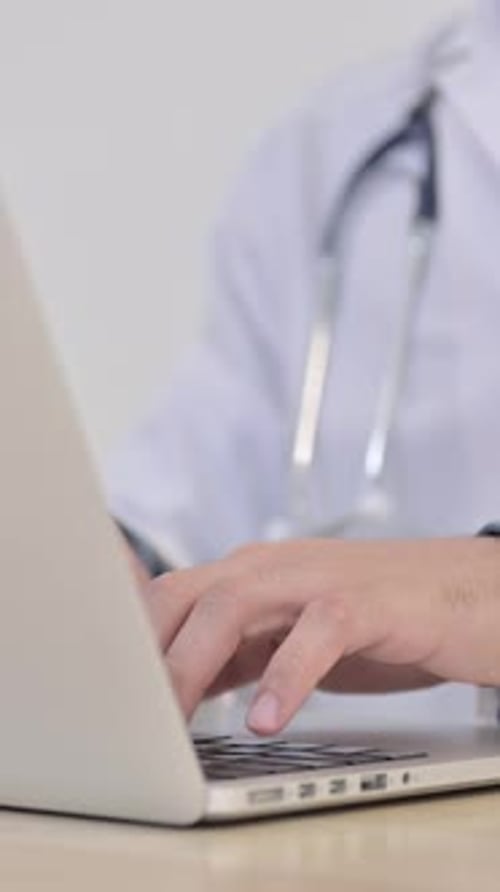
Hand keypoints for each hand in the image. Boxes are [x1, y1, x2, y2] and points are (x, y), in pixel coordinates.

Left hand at [145, 537, 499, 734]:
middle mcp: (274, 567)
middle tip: (131, 717)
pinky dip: (286, 675)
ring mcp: (318, 579)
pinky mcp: (366, 603)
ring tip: (176, 716)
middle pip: (187, 596)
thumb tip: (182, 686)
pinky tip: (268, 719)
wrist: (466, 593)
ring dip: (196, 660)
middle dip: (149, 654)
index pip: (168, 596)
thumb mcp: (291, 634)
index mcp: (251, 574)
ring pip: (235, 604)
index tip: (105, 689)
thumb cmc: (378, 615)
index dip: (129, 639)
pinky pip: (316, 633)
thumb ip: (239, 650)